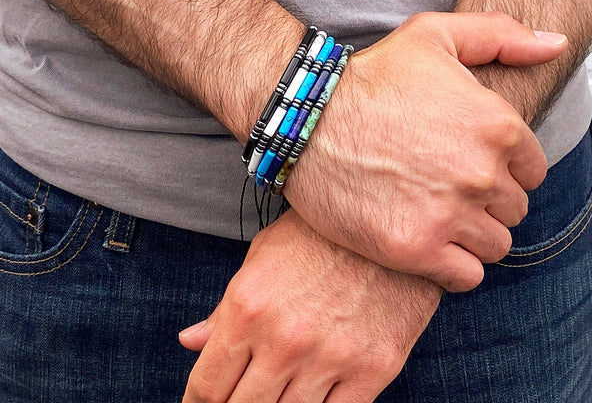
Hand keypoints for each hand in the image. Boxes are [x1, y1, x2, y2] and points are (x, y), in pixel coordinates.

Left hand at [179, 210, 440, 402]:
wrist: (390, 218)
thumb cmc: (320, 233)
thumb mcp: (263, 255)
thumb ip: (223, 307)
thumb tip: (189, 341)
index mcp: (248, 307)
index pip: (207, 386)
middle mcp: (284, 339)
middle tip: (240, 397)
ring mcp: (330, 358)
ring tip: (276, 394)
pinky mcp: (373, 369)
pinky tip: (309, 401)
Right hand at [284, 12, 566, 290]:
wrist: (306, 119)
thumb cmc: (368, 79)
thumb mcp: (432, 36)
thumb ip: (500, 34)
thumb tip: (553, 44)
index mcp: (496, 127)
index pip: (532, 171)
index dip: (500, 169)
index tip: (466, 163)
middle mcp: (480, 174)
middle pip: (512, 209)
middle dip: (485, 201)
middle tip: (442, 186)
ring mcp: (449, 214)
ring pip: (493, 244)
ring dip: (470, 234)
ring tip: (432, 212)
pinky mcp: (415, 248)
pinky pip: (465, 276)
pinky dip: (452, 264)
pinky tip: (426, 239)